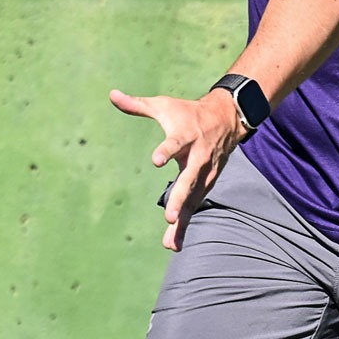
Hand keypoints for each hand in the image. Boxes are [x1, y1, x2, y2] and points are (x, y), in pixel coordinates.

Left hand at [109, 87, 243, 250]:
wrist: (226, 119)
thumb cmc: (187, 113)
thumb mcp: (163, 106)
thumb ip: (136, 105)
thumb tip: (111, 95)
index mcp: (185, 135)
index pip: (175, 143)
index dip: (166, 151)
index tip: (155, 160)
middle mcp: (197, 157)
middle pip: (189, 179)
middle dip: (180, 198)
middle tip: (170, 217)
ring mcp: (204, 173)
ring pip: (193, 199)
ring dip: (183, 220)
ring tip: (169, 242)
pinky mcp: (206, 185)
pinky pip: (194, 206)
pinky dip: (186, 225)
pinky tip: (174, 243)